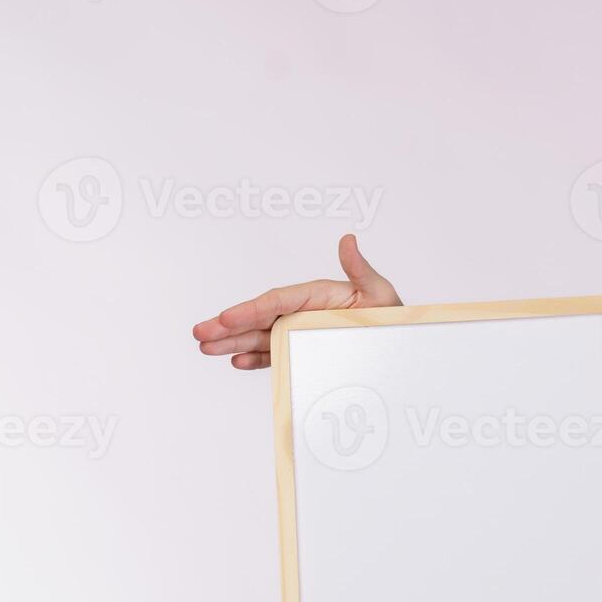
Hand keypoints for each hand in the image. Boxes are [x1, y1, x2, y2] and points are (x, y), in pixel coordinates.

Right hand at [191, 233, 401, 369]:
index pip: (278, 301)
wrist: (401, 347)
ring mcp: (301, 331)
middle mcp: (304, 311)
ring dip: (234, 342)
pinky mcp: (302, 349)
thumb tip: (348, 240)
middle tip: (200, 334)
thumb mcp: (380, 293)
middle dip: (229, 326)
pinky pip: (275, 353)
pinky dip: (256, 358)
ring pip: (261, 336)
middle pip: (261, 318)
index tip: (226, 318)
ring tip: (207, 348)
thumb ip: (360, 270)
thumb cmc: (392, 316)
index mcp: (318, 295)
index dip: (250, 310)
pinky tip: (237, 361)